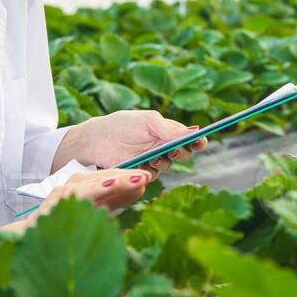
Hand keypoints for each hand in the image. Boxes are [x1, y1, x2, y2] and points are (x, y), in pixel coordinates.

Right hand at [6, 167, 151, 231]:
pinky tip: (107, 186)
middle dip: (125, 177)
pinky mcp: (52, 204)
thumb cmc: (63, 228)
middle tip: (146, 176)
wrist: (28, 239)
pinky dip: (91, 191)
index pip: (111, 179)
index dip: (129, 178)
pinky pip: (73, 196)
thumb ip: (116, 199)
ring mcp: (63, 194)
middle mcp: (74, 187)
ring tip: (133, 179)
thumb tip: (141, 187)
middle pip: (103, 178)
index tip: (149, 177)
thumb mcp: (95, 211)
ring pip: (90, 184)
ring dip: (113, 181)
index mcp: (86, 187)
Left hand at [70, 109, 208, 177]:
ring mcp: (154, 159)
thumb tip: (194, 132)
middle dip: (182, 152)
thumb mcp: (148, 121)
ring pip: (170, 165)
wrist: (97, 139)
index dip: (198, 141)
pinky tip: (141, 163)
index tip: (199, 143)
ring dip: (164, 161)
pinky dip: (151, 169)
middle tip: (172, 149)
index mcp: (168, 131)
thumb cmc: (122, 124)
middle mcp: (163, 145)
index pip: (191, 138)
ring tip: (151, 156)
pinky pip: (154, 175)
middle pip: (185, 154)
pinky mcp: (142, 171)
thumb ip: (170, 129)